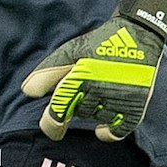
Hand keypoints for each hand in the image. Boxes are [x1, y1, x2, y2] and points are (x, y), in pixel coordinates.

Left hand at [21, 0, 166, 141]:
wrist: (138, 34)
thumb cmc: (99, 43)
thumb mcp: (70, 51)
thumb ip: (47, 71)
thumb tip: (28, 92)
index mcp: (81, 75)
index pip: (60, 109)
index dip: (51, 123)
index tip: (52, 130)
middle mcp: (100, 88)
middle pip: (79, 113)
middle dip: (77, 106)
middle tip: (83, 93)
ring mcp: (119, 98)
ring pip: (97, 119)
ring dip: (95, 112)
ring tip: (101, 92)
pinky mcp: (136, 105)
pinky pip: (117, 131)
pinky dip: (109, 133)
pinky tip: (104, 128)